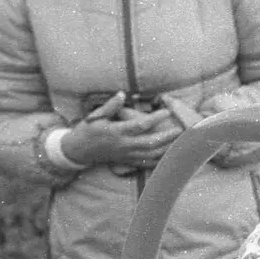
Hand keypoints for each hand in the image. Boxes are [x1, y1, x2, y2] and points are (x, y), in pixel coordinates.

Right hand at [61, 98, 182, 170]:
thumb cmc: (87, 130)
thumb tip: (122, 94)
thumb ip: (110, 106)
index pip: (140, 125)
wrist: (78, 151)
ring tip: (180, 142)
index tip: (167, 111)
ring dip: (167, 149)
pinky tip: (170, 156)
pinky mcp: (127, 162)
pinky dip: (159, 161)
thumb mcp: (95, 116)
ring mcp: (126, 155)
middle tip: (181, 129)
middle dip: (167, 137)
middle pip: (150, 143)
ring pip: (151, 155)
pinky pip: (146, 164)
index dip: (155, 118)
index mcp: (116, 132)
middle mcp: (123, 145)